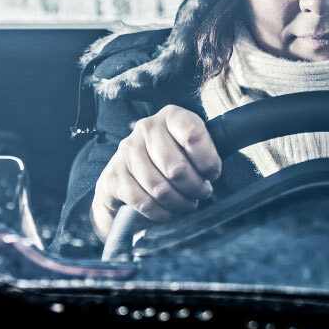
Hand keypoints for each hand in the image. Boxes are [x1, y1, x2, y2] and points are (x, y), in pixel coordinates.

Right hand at [91, 105, 221, 240]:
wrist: (127, 182)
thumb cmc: (168, 164)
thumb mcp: (191, 150)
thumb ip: (205, 153)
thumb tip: (214, 170)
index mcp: (171, 116)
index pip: (193, 134)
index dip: (207, 161)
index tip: (211, 174)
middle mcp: (146, 128)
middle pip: (176, 166)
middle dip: (194, 188)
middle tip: (200, 193)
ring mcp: (127, 151)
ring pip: (159, 187)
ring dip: (179, 202)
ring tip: (186, 204)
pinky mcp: (113, 176)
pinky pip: (141, 201)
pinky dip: (160, 212)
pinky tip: (168, 211)